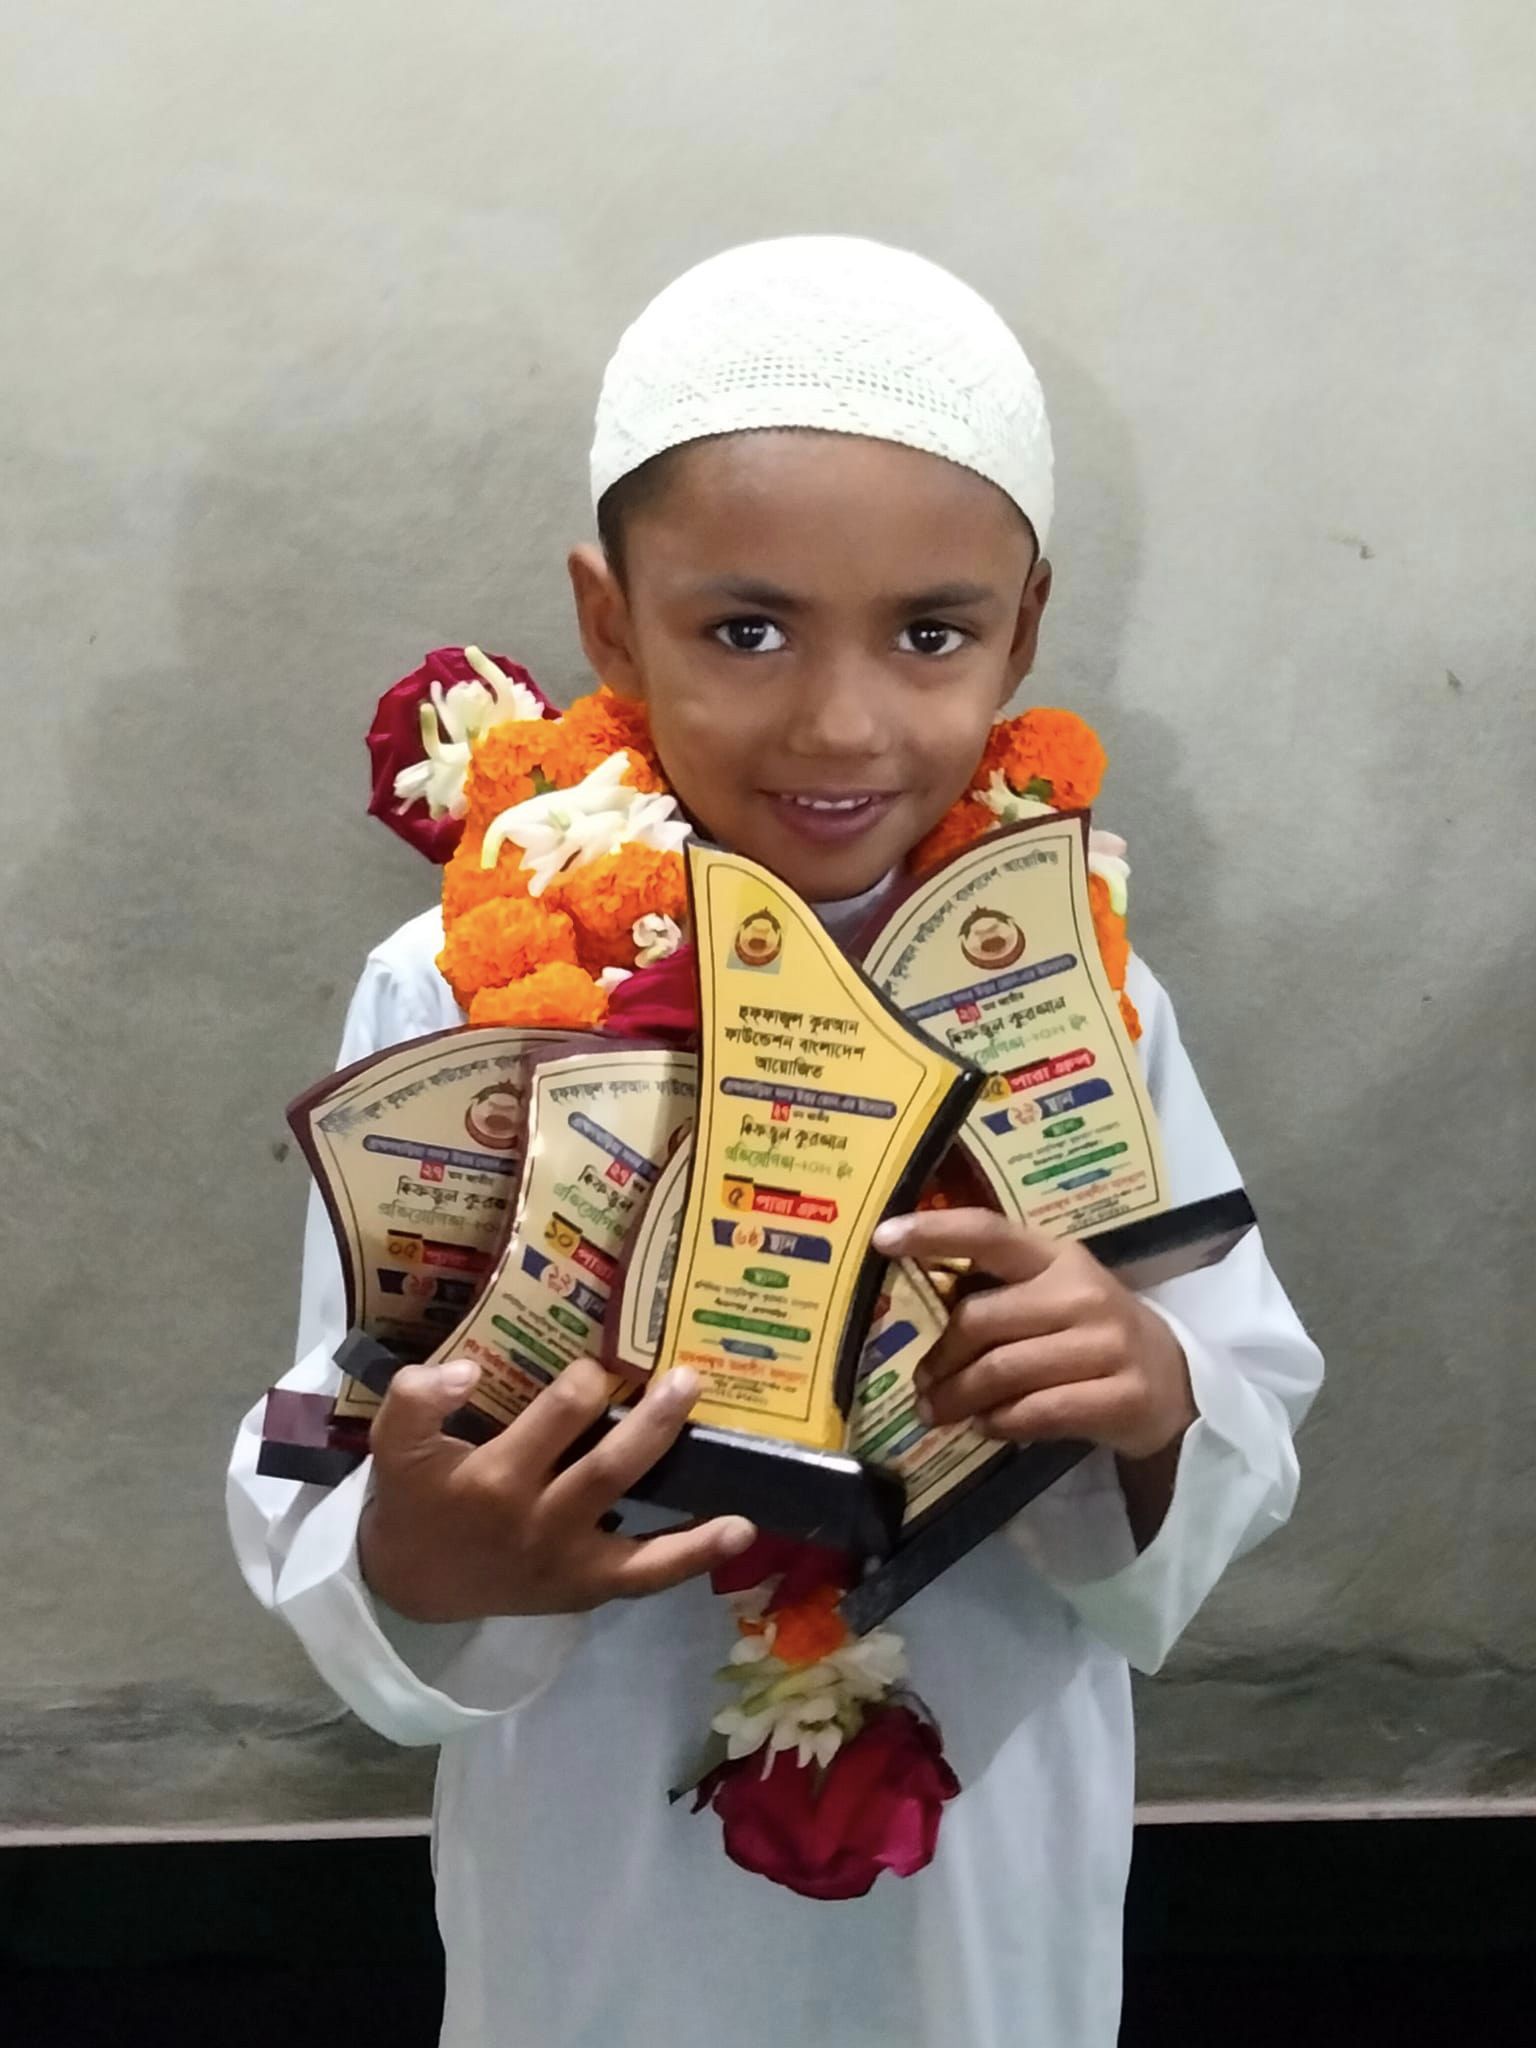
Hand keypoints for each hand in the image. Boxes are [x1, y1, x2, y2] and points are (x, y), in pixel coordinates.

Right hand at [358, 1356, 756, 1622]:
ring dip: (681, 1478)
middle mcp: (538, 1524)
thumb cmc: (415, 1498)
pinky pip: (647, 1574)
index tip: (601, 1361)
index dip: (585, 1385)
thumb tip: (466, 1369)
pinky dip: (695, 1555)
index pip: (554, 1422)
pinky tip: (742, 1530)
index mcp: (494, 1480)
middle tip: (687, 1377)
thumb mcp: (393, 1445)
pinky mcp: (587, 1588)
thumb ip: (416, 1400)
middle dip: (651, 1422)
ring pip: (635, 1524)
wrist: (411, 1584)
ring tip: (723, 1442)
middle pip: (606, 1470)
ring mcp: (568, 1561)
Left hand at [872, 1209, 1193, 1461]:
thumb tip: (921, 1321)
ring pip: (1004, 1372)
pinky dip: (999, 1423)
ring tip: (938, 1413)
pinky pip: (1036, 1411)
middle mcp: (1082, 1292)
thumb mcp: (1055, 1297)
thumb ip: (999, 1297)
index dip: (934, 1231)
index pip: (989, 1233)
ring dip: (959, 1398)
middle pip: (983, 1320)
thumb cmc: (1093, 1334)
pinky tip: (986, 1426)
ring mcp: (1107, 1343)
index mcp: (1057, 1257)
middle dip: (941, 1358)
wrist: (1176, 1383)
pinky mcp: (1121, 1394)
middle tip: (922, 1385)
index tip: (882, 1237)